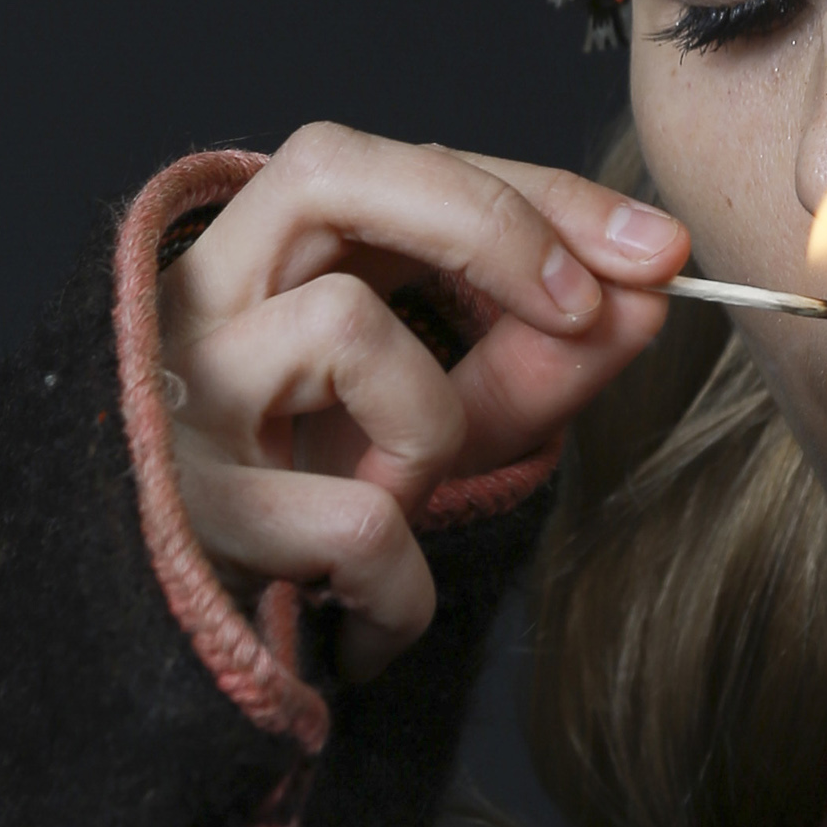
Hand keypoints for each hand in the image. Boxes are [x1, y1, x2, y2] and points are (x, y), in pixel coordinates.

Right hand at [155, 125, 688, 679]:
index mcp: (258, 262)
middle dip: (489, 225)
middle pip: (329, 168)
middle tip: (581, 308)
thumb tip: (652, 290)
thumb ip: (545, 356)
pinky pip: (353, 515)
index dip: (535, 193)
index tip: (654, 252)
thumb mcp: (448, 425)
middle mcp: (192, 302)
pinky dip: (403, 582)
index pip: (395, 163)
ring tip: (398, 508)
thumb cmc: (318, 515)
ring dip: (429, 432)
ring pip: (343, 326)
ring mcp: (171, 396)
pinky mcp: (176, 512)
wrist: (195, 663)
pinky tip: (376, 619)